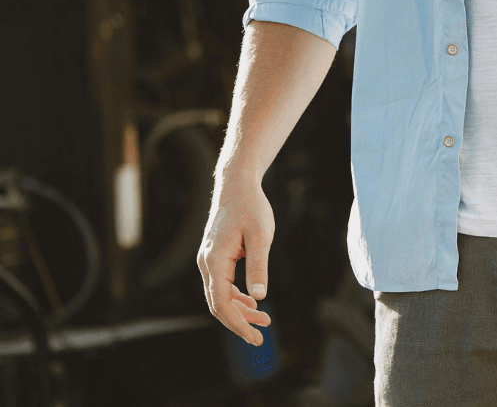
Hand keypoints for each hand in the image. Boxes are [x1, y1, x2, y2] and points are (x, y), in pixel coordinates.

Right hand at [197, 174, 274, 345]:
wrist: (236, 185)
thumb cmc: (250, 207)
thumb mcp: (260, 235)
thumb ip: (258, 265)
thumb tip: (260, 296)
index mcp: (215, 261)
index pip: (221, 303)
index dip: (237, 323)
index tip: (254, 336)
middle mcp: (206, 264)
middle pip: (218, 304)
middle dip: (239, 322)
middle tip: (261, 336)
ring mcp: (209, 261)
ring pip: (220, 296)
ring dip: (240, 311)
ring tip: (264, 321)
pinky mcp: (216, 257)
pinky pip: (223, 285)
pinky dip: (237, 297)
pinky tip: (252, 303)